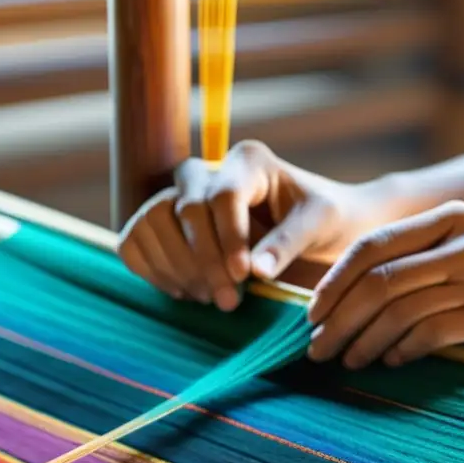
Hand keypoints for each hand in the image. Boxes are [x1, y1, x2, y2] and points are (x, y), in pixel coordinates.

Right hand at [117, 142, 377, 310]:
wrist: (324, 226)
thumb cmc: (327, 219)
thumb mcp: (319, 225)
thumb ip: (287, 244)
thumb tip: (255, 272)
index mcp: (249, 161)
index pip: (223, 194)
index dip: (227, 237)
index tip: (243, 276)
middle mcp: (210, 171)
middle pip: (185, 206)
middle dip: (203, 258)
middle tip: (228, 301)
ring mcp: (184, 195)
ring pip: (153, 219)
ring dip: (175, 265)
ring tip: (210, 298)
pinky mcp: (168, 222)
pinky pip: (136, 237)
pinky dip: (152, 267)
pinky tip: (186, 292)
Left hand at [307, 202, 463, 369]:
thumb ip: (430, 258)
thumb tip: (360, 294)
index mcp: (455, 216)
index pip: (373, 246)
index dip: (333, 282)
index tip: (312, 313)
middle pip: (377, 279)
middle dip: (337, 317)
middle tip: (315, 347)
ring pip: (397, 308)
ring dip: (362, 340)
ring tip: (344, 361)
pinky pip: (430, 333)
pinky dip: (401, 350)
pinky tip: (388, 363)